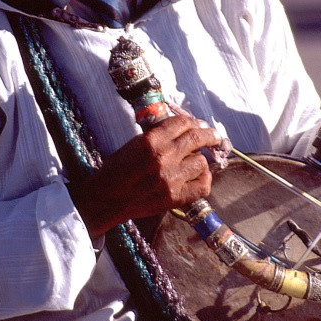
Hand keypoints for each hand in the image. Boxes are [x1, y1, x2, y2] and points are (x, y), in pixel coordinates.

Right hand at [69, 115, 221, 236]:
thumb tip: (183, 128)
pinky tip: (199, 176)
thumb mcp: (133, 144)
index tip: (199, 125)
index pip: (181, 123)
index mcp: (151, 141)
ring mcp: (171, 178)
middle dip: (209, 135)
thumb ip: (157, 135)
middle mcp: (164, 157)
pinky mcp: (175, 197)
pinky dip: (204, 179)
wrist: (106, 199)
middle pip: (197, 138)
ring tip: (195, 161)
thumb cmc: (116, 170)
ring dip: (200, 160)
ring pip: (201, 162)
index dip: (193, 122)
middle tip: (214, 136)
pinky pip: (202, 185)